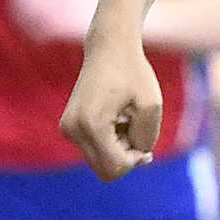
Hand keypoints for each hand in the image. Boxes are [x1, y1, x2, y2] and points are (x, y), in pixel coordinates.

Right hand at [60, 26, 161, 179]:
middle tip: (137, 131)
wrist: (108, 48)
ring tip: (127, 120)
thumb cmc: (133, 72)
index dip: (136, 160)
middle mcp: (73, 130)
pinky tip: (116, 118)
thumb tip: (137, 156)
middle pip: (105, 171)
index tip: (146, 138)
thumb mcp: (152, 104)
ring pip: (100, 162)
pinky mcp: (68, 127)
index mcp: (92, 124)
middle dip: (126, 157)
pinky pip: (94, 150)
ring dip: (118, 149)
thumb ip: (147, 137)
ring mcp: (67, 129)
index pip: (116, 167)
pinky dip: (109, 142)